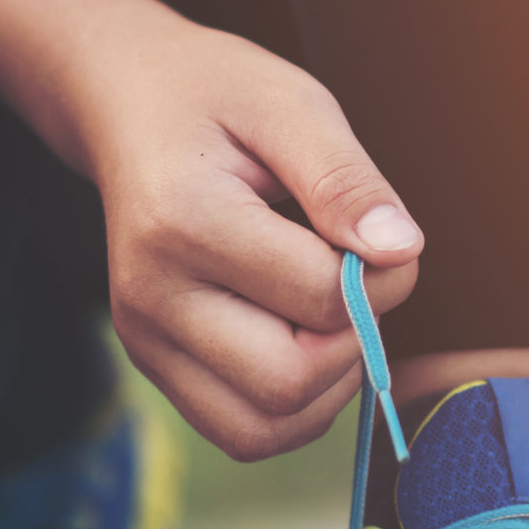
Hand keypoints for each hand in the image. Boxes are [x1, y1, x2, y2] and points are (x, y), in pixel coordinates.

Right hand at [73, 3, 420, 459]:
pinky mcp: (155, 366)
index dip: (382, 276)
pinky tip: (307, 339)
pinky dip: (296, 405)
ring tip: (328, 309)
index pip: (319, 298)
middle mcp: (149, 297)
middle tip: (355, 278)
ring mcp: (144, 341)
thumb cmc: (217, 96)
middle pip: (288, 382)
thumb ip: (346, 181)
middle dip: (354, 341)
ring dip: (328, 384)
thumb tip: (402, 251)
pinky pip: (242, 431)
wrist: (127, 104)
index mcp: (181, 221)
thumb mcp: (291, 105)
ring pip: (263, 428)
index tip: (382, 234)